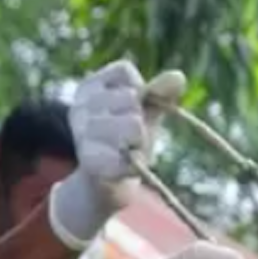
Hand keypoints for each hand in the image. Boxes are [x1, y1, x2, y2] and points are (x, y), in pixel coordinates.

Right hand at [48, 60, 187, 249]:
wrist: (105, 187)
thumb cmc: (126, 141)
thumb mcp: (145, 112)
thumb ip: (159, 93)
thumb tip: (178, 76)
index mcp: (88, 88)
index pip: (124, 71)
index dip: (140, 91)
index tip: (130, 110)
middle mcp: (78, 107)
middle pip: (131, 99)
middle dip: (140, 121)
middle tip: (130, 139)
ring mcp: (81, 135)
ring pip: (133, 125)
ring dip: (139, 144)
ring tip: (127, 153)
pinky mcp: (90, 162)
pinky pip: (129, 155)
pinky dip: (134, 165)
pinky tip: (124, 168)